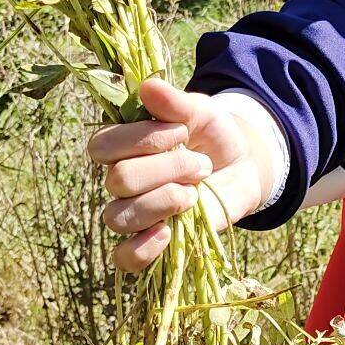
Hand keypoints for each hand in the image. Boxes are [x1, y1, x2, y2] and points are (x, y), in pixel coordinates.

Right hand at [86, 78, 273, 272]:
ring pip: (119, 217)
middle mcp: (121, 180)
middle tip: (201, 165)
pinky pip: (125, 258)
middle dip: (167, 170)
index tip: (182, 131)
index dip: (142, 140)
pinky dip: (142, 249)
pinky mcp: (152, 242)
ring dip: (163, 202)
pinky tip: (167, 233)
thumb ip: (176, 103)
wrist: (242, 166)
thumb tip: (148, 86)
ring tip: (193, 194)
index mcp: (122, 145)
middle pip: (118, 181)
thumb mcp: (201, 112)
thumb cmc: (212, 134)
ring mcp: (135, 212)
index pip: (103, 146)